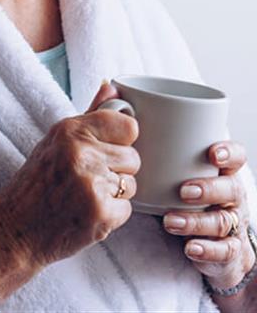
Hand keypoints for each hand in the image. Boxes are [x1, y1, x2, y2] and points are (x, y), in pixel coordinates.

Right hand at [0, 81, 139, 300]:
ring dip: (114, 193)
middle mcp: (82, 153)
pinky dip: (111, 215)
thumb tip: (112, 86)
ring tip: (85, 195)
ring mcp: (92, 184)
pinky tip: (86, 212)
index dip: (121, 140)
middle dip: (116, 169)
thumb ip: (90, 113)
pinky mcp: (101, 214)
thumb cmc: (36, 182)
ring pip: (132, 184)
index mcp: (70, 130)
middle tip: (88, 178)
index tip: (106, 148)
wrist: (16, 229)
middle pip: (134, 157)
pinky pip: (127, 209)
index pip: (128, 126)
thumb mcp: (55, 139)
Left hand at [163, 140, 255, 291]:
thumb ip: (161, 147)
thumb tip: (123, 107)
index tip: (212, 154)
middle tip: (183, 191)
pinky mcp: (229, 250)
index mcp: (224, 173)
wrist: (214, 241)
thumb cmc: (190, 196)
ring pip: (222, 221)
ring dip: (196, 221)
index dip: (229, 154)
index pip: (237, 158)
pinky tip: (190, 247)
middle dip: (208, 189)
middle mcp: (232, 197)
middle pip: (232, 189)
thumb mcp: (182, 172)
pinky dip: (206, 250)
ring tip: (170, 221)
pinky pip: (224, 251)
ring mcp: (233, 224)